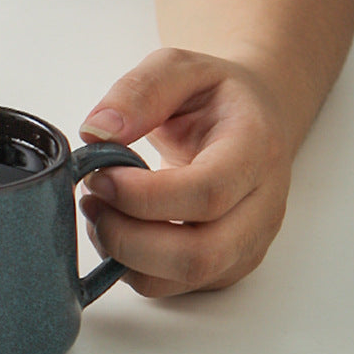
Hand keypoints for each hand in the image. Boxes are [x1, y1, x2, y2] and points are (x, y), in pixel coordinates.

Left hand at [77, 47, 291, 296]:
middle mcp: (262, 206)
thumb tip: (97, 132)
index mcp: (256, 149)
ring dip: (125, 254)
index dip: (141, 194)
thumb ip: (139, 91)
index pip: (206, 193)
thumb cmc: (212, 94)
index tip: (98, 175)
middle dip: (127, 236)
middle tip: (91, 199)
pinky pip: (175, 286)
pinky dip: (132, 267)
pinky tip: (116, 227)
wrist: (251, 117)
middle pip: (199, 254)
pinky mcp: (225, 265)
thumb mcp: (178, 66)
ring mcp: (248, 243)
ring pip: (185, 278)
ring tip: (98, 211)